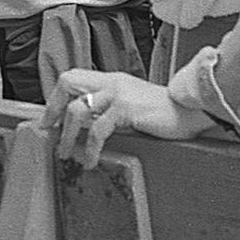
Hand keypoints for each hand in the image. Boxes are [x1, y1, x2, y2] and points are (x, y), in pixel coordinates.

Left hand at [40, 69, 212, 166]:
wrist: (191, 112)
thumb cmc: (165, 114)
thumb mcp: (132, 105)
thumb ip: (111, 109)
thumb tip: (87, 125)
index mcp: (111, 79)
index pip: (73, 77)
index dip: (56, 97)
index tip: (49, 119)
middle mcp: (111, 81)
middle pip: (69, 81)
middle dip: (53, 108)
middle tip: (48, 131)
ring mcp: (119, 93)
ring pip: (78, 109)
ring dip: (68, 135)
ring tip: (66, 154)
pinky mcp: (127, 109)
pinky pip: (98, 130)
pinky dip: (90, 148)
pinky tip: (91, 161)